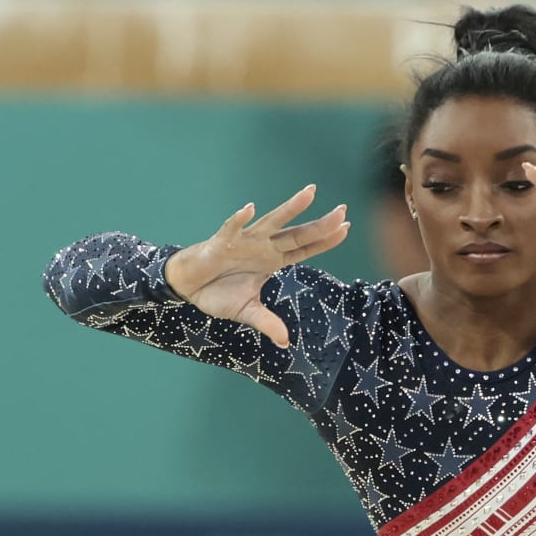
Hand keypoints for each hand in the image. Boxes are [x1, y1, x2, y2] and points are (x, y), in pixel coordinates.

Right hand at [164, 186, 349, 346]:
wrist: (188, 286)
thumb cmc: (218, 293)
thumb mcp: (247, 312)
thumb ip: (268, 323)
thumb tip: (285, 342)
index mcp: (272, 261)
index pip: (305, 249)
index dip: (325, 241)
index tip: (346, 228)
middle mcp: (263, 247)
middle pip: (297, 234)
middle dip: (320, 224)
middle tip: (342, 210)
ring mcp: (244, 242)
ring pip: (272, 222)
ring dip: (291, 209)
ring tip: (310, 194)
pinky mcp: (221, 243)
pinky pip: (231, 228)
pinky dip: (239, 220)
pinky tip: (249, 209)